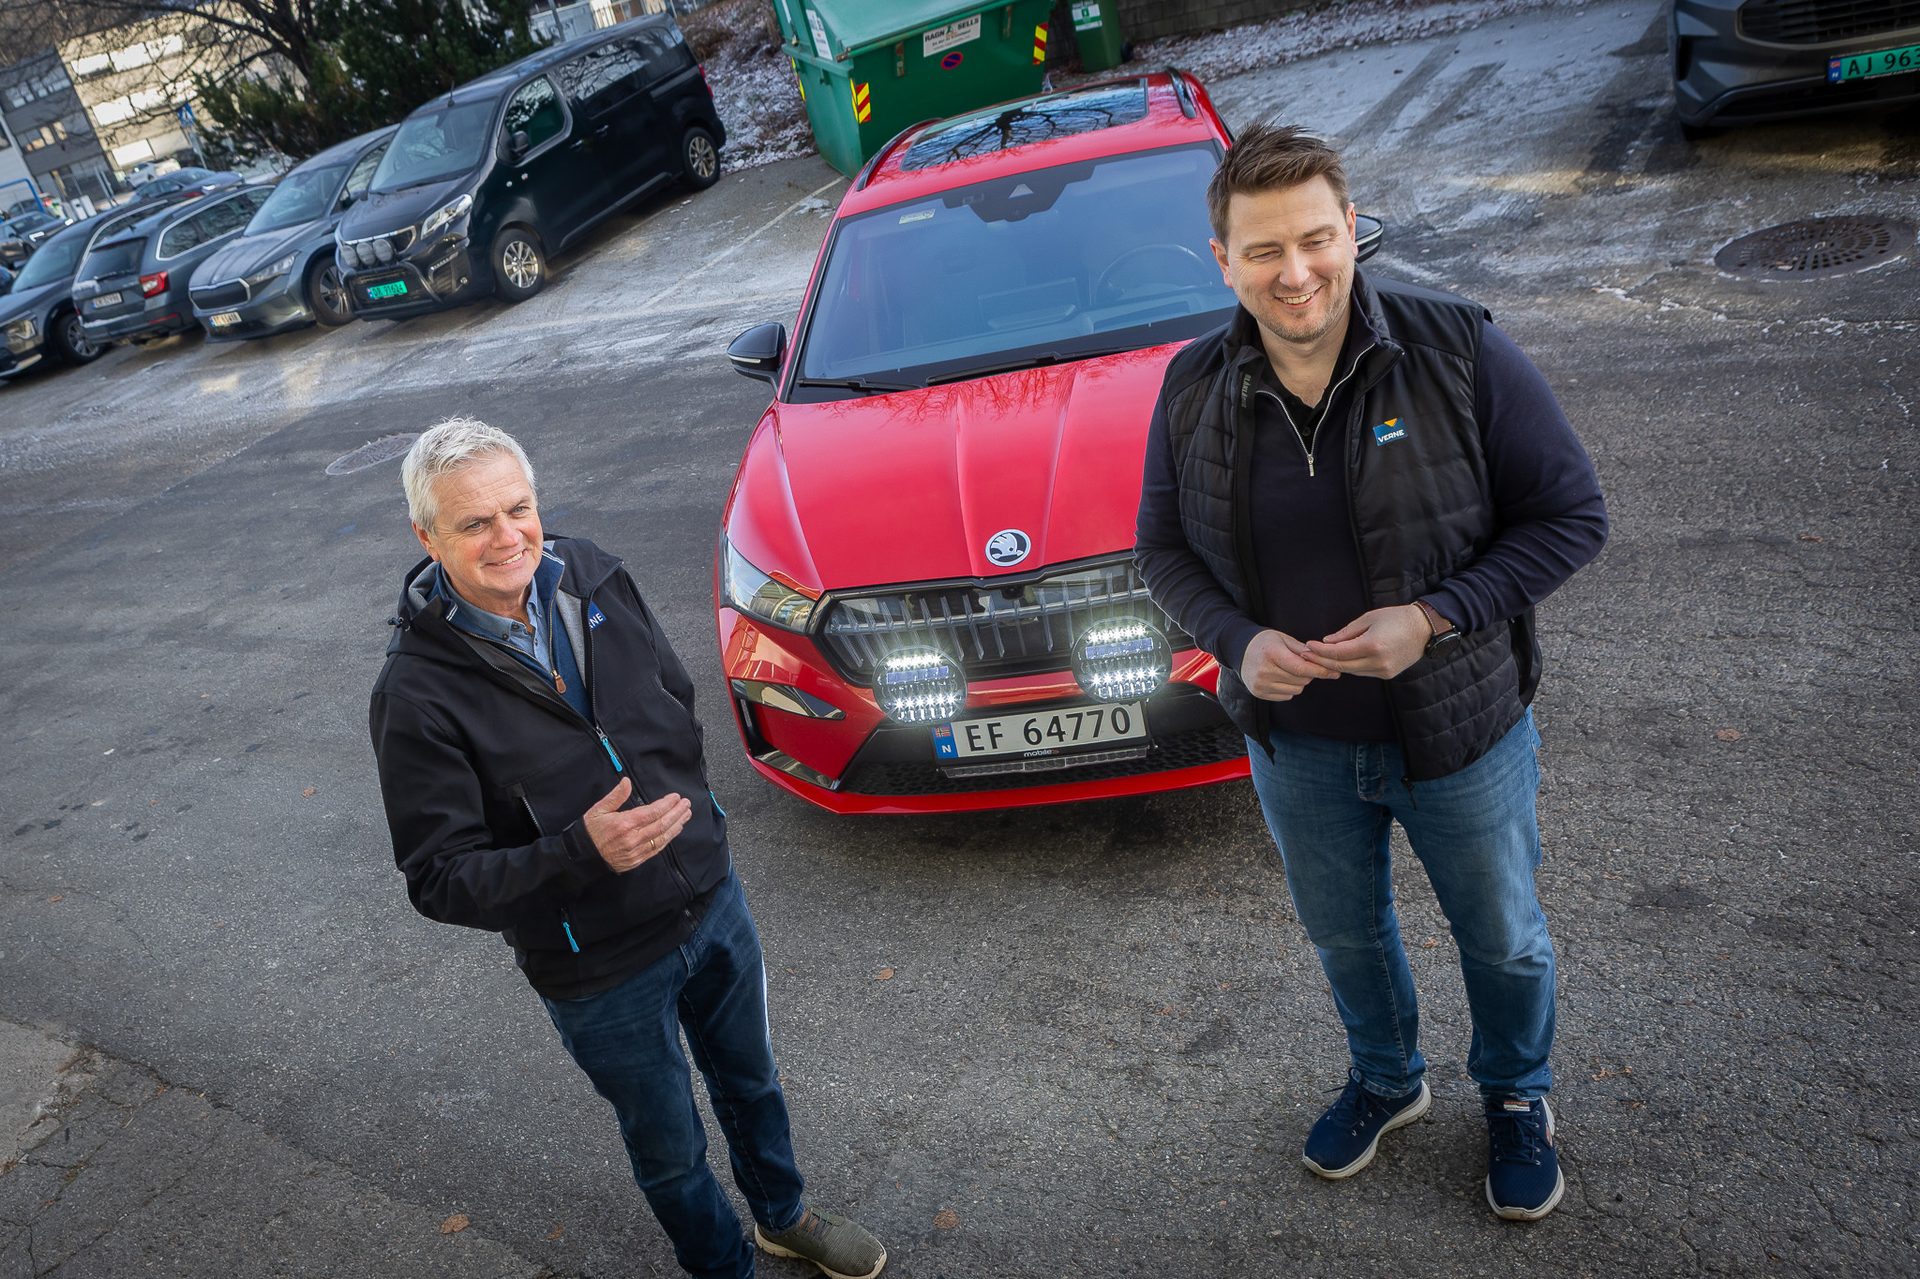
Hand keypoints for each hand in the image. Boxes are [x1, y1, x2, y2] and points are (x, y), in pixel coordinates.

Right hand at [581, 778, 691, 872]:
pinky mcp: (637, 860)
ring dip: (676, 825)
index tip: (676, 797)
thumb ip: (615, 796)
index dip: (667, 804)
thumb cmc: (590, 830)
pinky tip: (675, 830)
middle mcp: (633, 838)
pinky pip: (657, 849)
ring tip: (686, 815)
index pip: (652, 812)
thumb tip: (627, 781)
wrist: (582, 856)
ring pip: (662, 838)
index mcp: (625, 824)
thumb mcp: (599, 809)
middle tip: (686, 804)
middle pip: (661, 824)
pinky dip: (668, 838)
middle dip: (676, 813)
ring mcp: (636, 851)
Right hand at [1239, 628, 1340, 701]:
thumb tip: (1323, 660)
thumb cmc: (1266, 643)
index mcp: (1272, 653)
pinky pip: (1286, 696)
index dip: (1320, 671)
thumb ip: (1302, 649)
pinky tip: (1281, 678)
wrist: (1240, 651)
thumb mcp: (1283, 639)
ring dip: (1299, 682)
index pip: (1301, 668)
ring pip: (1296, 690)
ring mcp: (1260, 684)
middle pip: (1301, 680)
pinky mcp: (1259, 693)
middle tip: (1303, 665)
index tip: (1334, 672)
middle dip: (1308, 674)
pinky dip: (1289, 689)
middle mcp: (1264, 670)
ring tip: (1290, 671)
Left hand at [1305, 605, 1430, 678]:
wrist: (1425, 629)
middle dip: (1321, 661)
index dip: (1320, 651)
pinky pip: (1362, 672)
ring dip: (1335, 664)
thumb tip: (1327, 642)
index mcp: (1372, 645)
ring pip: (1351, 671)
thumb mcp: (1369, 618)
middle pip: (1341, 666)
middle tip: (1306, 655)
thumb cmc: (1397, 618)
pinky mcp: (1387, 675)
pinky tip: (1340, 659)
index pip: (1338, 653)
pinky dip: (1350, 666)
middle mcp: (1378, 661)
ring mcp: (1384, 670)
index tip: (1308, 646)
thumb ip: (1347, 632)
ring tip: (1319, 657)